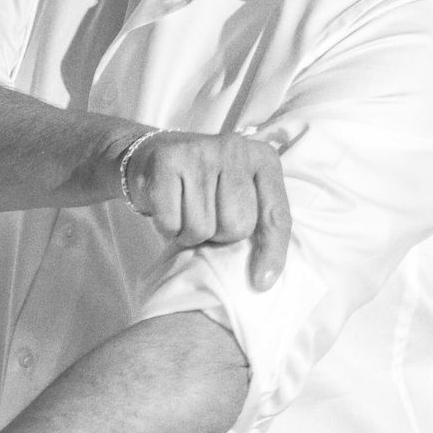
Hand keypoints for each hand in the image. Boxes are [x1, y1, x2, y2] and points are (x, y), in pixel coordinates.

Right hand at [123, 128, 292, 289]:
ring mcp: (201, 151)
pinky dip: (167, 228)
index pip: (276, 216)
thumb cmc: (206, 186)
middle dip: (219, 237)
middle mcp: (236, 149)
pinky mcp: (168, 160)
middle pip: (237, 226)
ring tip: (186, 214)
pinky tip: (169, 209)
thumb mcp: (242, 196)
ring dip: (189, 235)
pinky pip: (171, 221)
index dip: (272, 253)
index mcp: (264, 159)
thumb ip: (260, 224)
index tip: (262, 283)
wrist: (156, 154)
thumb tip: (263, 279)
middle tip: (207, 221)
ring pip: (201, 228)